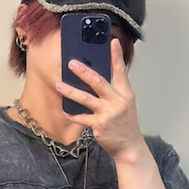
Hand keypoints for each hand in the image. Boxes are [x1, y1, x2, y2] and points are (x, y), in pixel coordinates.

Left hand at [57, 38, 145, 161]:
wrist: (129, 147)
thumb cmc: (125, 123)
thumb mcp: (125, 103)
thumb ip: (113, 90)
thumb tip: (94, 77)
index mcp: (125, 93)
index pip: (121, 71)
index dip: (117, 56)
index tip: (112, 41)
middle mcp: (117, 101)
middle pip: (99, 82)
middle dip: (84, 71)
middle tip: (71, 63)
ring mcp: (108, 113)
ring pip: (86, 99)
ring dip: (71, 91)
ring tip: (59, 85)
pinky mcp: (99, 125)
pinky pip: (82, 118)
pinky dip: (72, 114)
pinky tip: (64, 110)